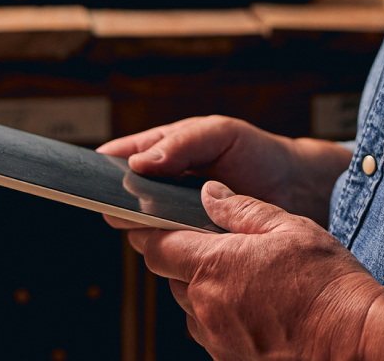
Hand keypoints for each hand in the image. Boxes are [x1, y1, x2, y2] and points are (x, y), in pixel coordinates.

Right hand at [97, 116, 351, 224]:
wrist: (296, 188)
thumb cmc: (256, 153)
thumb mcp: (219, 134)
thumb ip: (181, 144)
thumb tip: (139, 163)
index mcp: (163, 152)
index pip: (120, 159)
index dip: (100, 169)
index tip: (88, 179)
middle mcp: (163, 188)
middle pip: (125, 199)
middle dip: (122, 203)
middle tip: (123, 206)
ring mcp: (176, 217)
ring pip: (144, 228)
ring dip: (148, 228)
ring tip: (159, 221)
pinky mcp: (193, 245)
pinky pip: (170, 250)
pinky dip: (170, 249)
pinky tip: (178, 244)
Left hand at [132, 181, 383, 360]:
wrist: (358, 342)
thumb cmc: (328, 282)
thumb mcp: (288, 227)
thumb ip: (240, 209)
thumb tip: (208, 193)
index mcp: (212, 266)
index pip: (155, 246)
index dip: (148, 230)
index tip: (148, 220)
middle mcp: (205, 307)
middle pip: (173, 276)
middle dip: (185, 258)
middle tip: (216, 244)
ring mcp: (217, 339)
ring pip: (192, 305)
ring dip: (205, 289)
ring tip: (246, 277)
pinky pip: (212, 331)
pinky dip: (223, 316)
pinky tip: (257, 306)